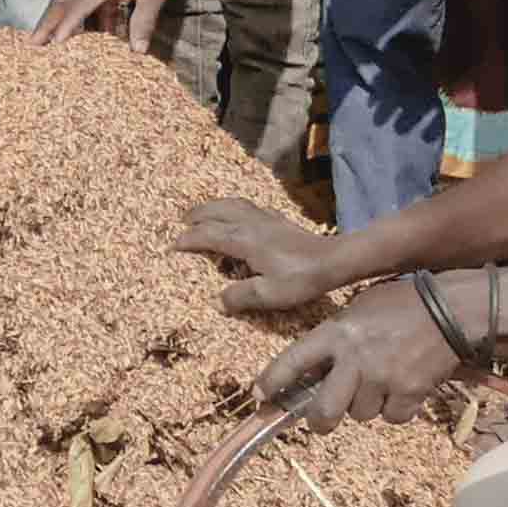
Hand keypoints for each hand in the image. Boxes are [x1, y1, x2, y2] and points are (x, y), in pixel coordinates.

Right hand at [175, 195, 343, 313]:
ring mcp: (266, 219)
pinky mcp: (279, 221)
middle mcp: (251, 224)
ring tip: (204, 212)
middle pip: (217, 212)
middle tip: (182, 221)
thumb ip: (239, 296)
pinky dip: (235, 207)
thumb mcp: (269, 294)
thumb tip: (217, 302)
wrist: (334, 260)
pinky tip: (239, 214)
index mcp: (243, 240)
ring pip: (233, 205)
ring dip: (214, 206)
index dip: (188, 240)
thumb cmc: (301, 279)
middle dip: (197, 215)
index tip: (173, 246)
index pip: (207, 235)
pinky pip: (249, 207)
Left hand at [255, 284, 460, 426]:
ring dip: (365, 406)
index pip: (292, 361)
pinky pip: (392, 417)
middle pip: (324, 411)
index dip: (272, 382)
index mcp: (336, 333)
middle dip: (319, 421)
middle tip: (320, 420)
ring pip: (361, 414)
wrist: (451, 308)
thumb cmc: (400, 302)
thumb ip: (335, 337)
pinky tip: (403, 387)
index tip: (260, 395)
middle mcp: (355, 359)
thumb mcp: (357, 309)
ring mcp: (382, 378)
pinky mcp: (410, 393)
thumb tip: (315, 370)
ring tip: (379, 381)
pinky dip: (396, 409)